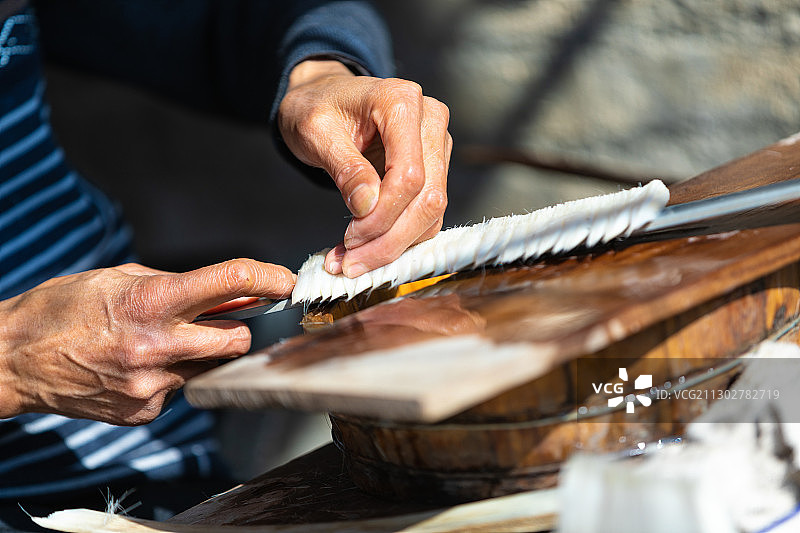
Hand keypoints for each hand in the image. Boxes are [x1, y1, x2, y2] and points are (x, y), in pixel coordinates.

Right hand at [0, 259, 293, 424]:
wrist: (11, 360)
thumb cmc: (63, 309)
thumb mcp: (121, 278)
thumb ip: (178, 284)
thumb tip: (228, 292)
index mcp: (151, 303)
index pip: (230, 284)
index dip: (266, 279)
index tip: (285, 281)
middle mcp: (157, 347)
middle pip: (238, 340)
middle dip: (237, 329)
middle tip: (220, 319)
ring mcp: (151, 386)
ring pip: (209, 367)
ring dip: (200, 353)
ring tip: (160, 342)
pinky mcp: (144, 411)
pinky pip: (180, 389)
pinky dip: (172, 374)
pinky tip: (139, 365)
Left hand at [278, 60, 451, 277]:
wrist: (322, 98)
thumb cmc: (316, 108)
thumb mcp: (316, 132)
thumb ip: (345, 167)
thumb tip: (368, 206)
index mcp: (401, 102)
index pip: (409, 174)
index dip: (383, 215)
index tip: (350, 239)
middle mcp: (429, 120)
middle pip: (428, 197)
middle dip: (390, 239)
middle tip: (351, 264)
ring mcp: (436, 144)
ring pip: (431, 211)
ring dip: (395, 245)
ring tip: (352, 261)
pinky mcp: (433, 167)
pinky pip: (426, 213)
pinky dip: (399, 238)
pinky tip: (366, 250)